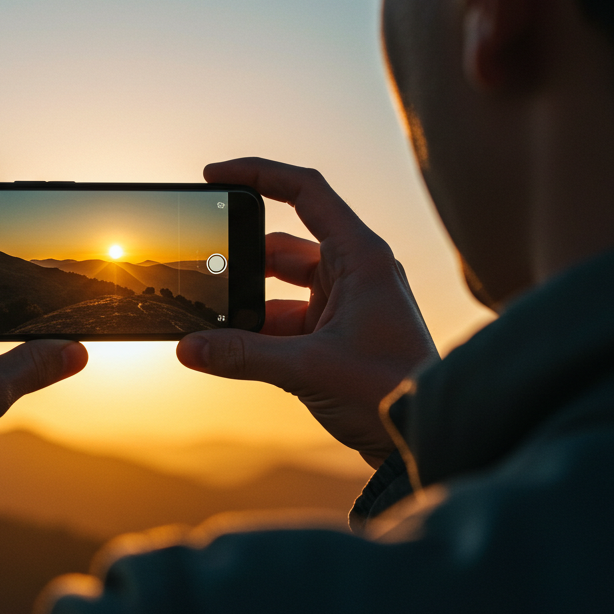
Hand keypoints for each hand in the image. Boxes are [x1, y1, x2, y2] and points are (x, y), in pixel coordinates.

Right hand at [176, 158, 437, 467]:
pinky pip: (287, 320)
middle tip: (200, 263)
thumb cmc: (389, 392)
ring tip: (206, 315)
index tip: (214, 176)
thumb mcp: (308, 369)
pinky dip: (258, 331)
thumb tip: (188, 347)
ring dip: (247, 302)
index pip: (306, 191)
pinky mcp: (337, 334)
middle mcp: (355, 271)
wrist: (425, 439)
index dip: (258, 174)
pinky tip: (227, 347)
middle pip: (283, 244)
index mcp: (360, 257)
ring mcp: (346, 303)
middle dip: (240, 256)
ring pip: (281, 287)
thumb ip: (243, 355)